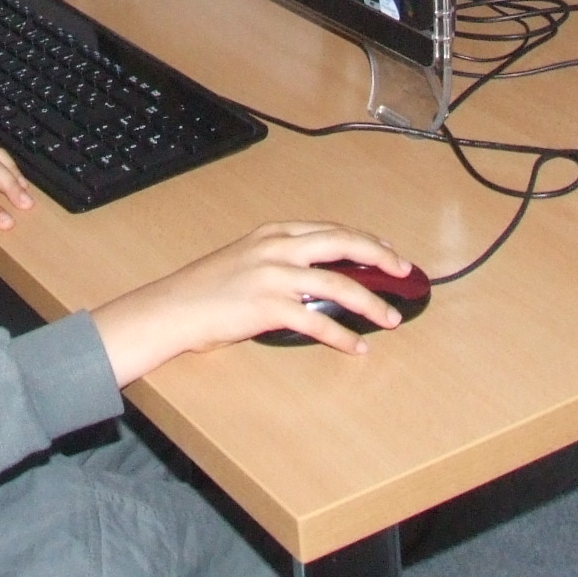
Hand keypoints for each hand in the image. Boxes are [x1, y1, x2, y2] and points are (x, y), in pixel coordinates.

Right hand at [91, 221, 411, 382]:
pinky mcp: (268, 306)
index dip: (364, 240)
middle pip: (343, 244)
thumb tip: (320, 278)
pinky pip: (317, 321)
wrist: (173, 308)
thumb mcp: (245, 259)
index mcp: (272, 233)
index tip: (386, 251)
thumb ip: (280, 261)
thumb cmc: (205, 290)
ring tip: (391, 318)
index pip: (330, 230)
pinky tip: (356, 347)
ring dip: (371, 302)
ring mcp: (273, 275)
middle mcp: (277, 247)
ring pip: (338, 283)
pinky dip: (342, 336)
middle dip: (380, 257)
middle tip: (404, 272)